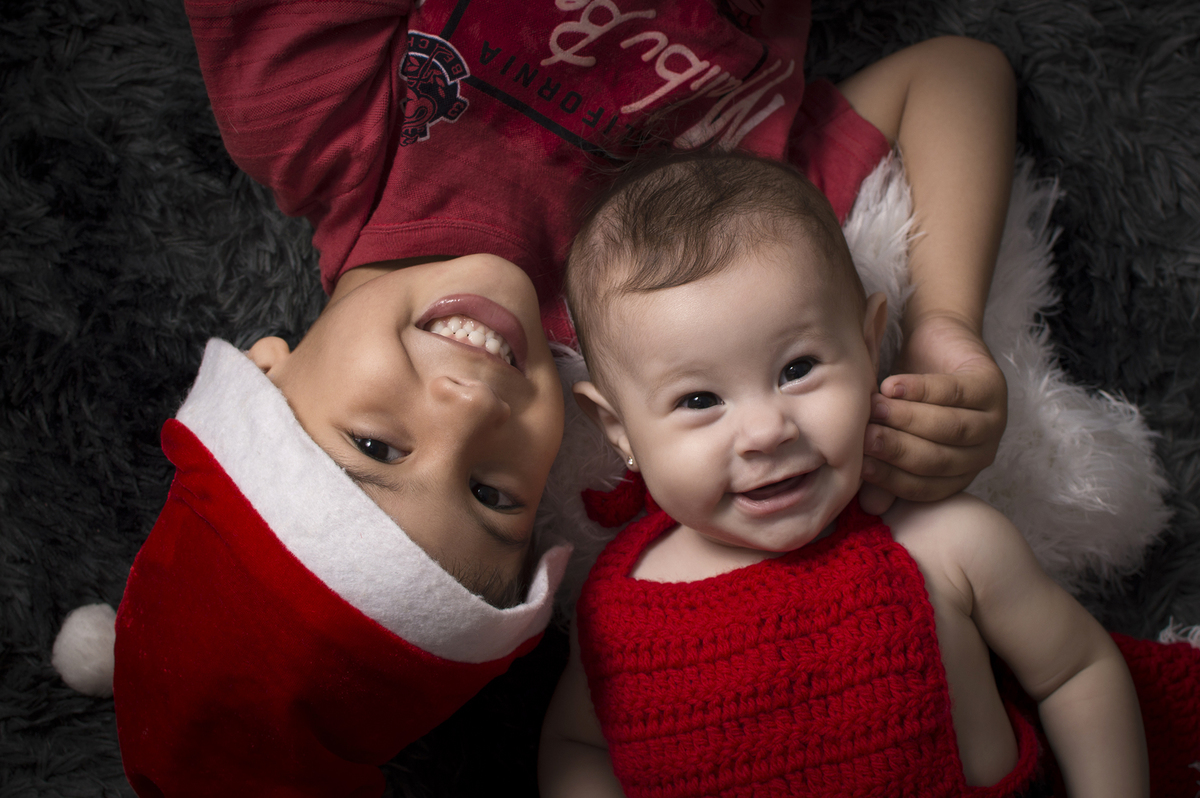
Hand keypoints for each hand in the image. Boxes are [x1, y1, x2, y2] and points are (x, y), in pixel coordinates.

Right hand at [859, 314, 1006, 512]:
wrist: (934, 343)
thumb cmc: (907, 394)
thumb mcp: (890, 430)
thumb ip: (883, 465)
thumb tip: (870, 507)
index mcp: (956, 473)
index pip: (925, 488)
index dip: (891, 479)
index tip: (860, 466)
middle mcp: (980, 454)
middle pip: (939, 460)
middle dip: (899, 449)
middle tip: (866, 436)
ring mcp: (993, 420)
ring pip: (950, 428)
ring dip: (909, 419)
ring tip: (874, 407)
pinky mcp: (992, 385)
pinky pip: (956, 392)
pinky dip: (922, 390)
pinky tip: (892, 386)